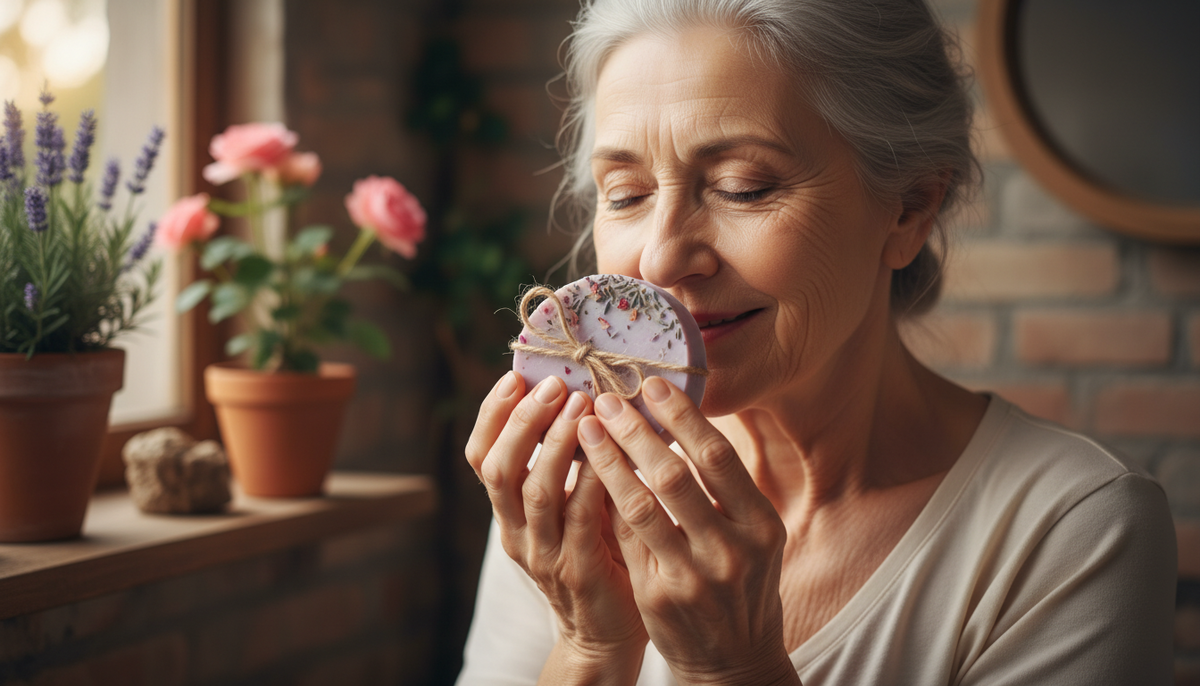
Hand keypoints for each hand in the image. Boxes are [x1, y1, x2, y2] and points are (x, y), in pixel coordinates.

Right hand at [465, 371, 648, 662]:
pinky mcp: (579, 572)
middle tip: (553, 386)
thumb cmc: (596, 556)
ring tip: (580, 406)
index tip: (515, 375)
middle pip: (499, 469)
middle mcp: (516, 532)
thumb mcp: (571, 507)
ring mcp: (544, 554)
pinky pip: (580, 521)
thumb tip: (586, 394)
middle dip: (522, 422)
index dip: (492, 414)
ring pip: (536, 492)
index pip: (481, 457)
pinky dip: (590, 482)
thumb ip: (571, 464)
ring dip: (557, 444)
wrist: (605, 635)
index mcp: (508, 512)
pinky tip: (607, 455)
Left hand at [578, 376, 798, 685]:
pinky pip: (625, 538)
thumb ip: (726, 488)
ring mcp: (693, 577)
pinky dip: (604, 501)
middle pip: (675, 475)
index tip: (651, 384)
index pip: (717, 457)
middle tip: (606, 399)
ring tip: (586, 429)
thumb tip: (679, 419)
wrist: (734, 660)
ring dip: (609, 461)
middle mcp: (732, 550)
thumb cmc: (741, 583)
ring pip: (641, 506)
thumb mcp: (754, 535)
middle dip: (636, 431)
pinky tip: (585, 473)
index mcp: (761, 524)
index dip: (682, 416)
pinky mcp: (659, 597)